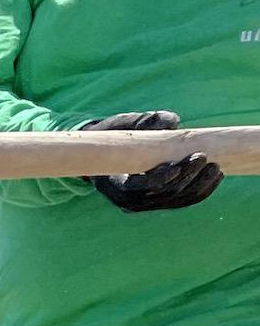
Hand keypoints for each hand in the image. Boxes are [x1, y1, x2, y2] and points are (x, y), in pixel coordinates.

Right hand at [79, 112, 222, 212]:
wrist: (109, 153)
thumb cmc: (117, 136)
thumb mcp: (126, 125)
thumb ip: (149, 121)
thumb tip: (172, 123)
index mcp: (116, 185)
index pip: (141, 188)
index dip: (161, 179)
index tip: (178, 165)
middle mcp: (130, 201)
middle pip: (163, 195)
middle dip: (186, 178)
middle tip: (202, 157)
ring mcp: (146, 204)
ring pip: (177, 200)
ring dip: (199, 185)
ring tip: (214, 167)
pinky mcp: (160, 202)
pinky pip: (183, 201)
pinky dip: (201, 190)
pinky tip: (215, 176)